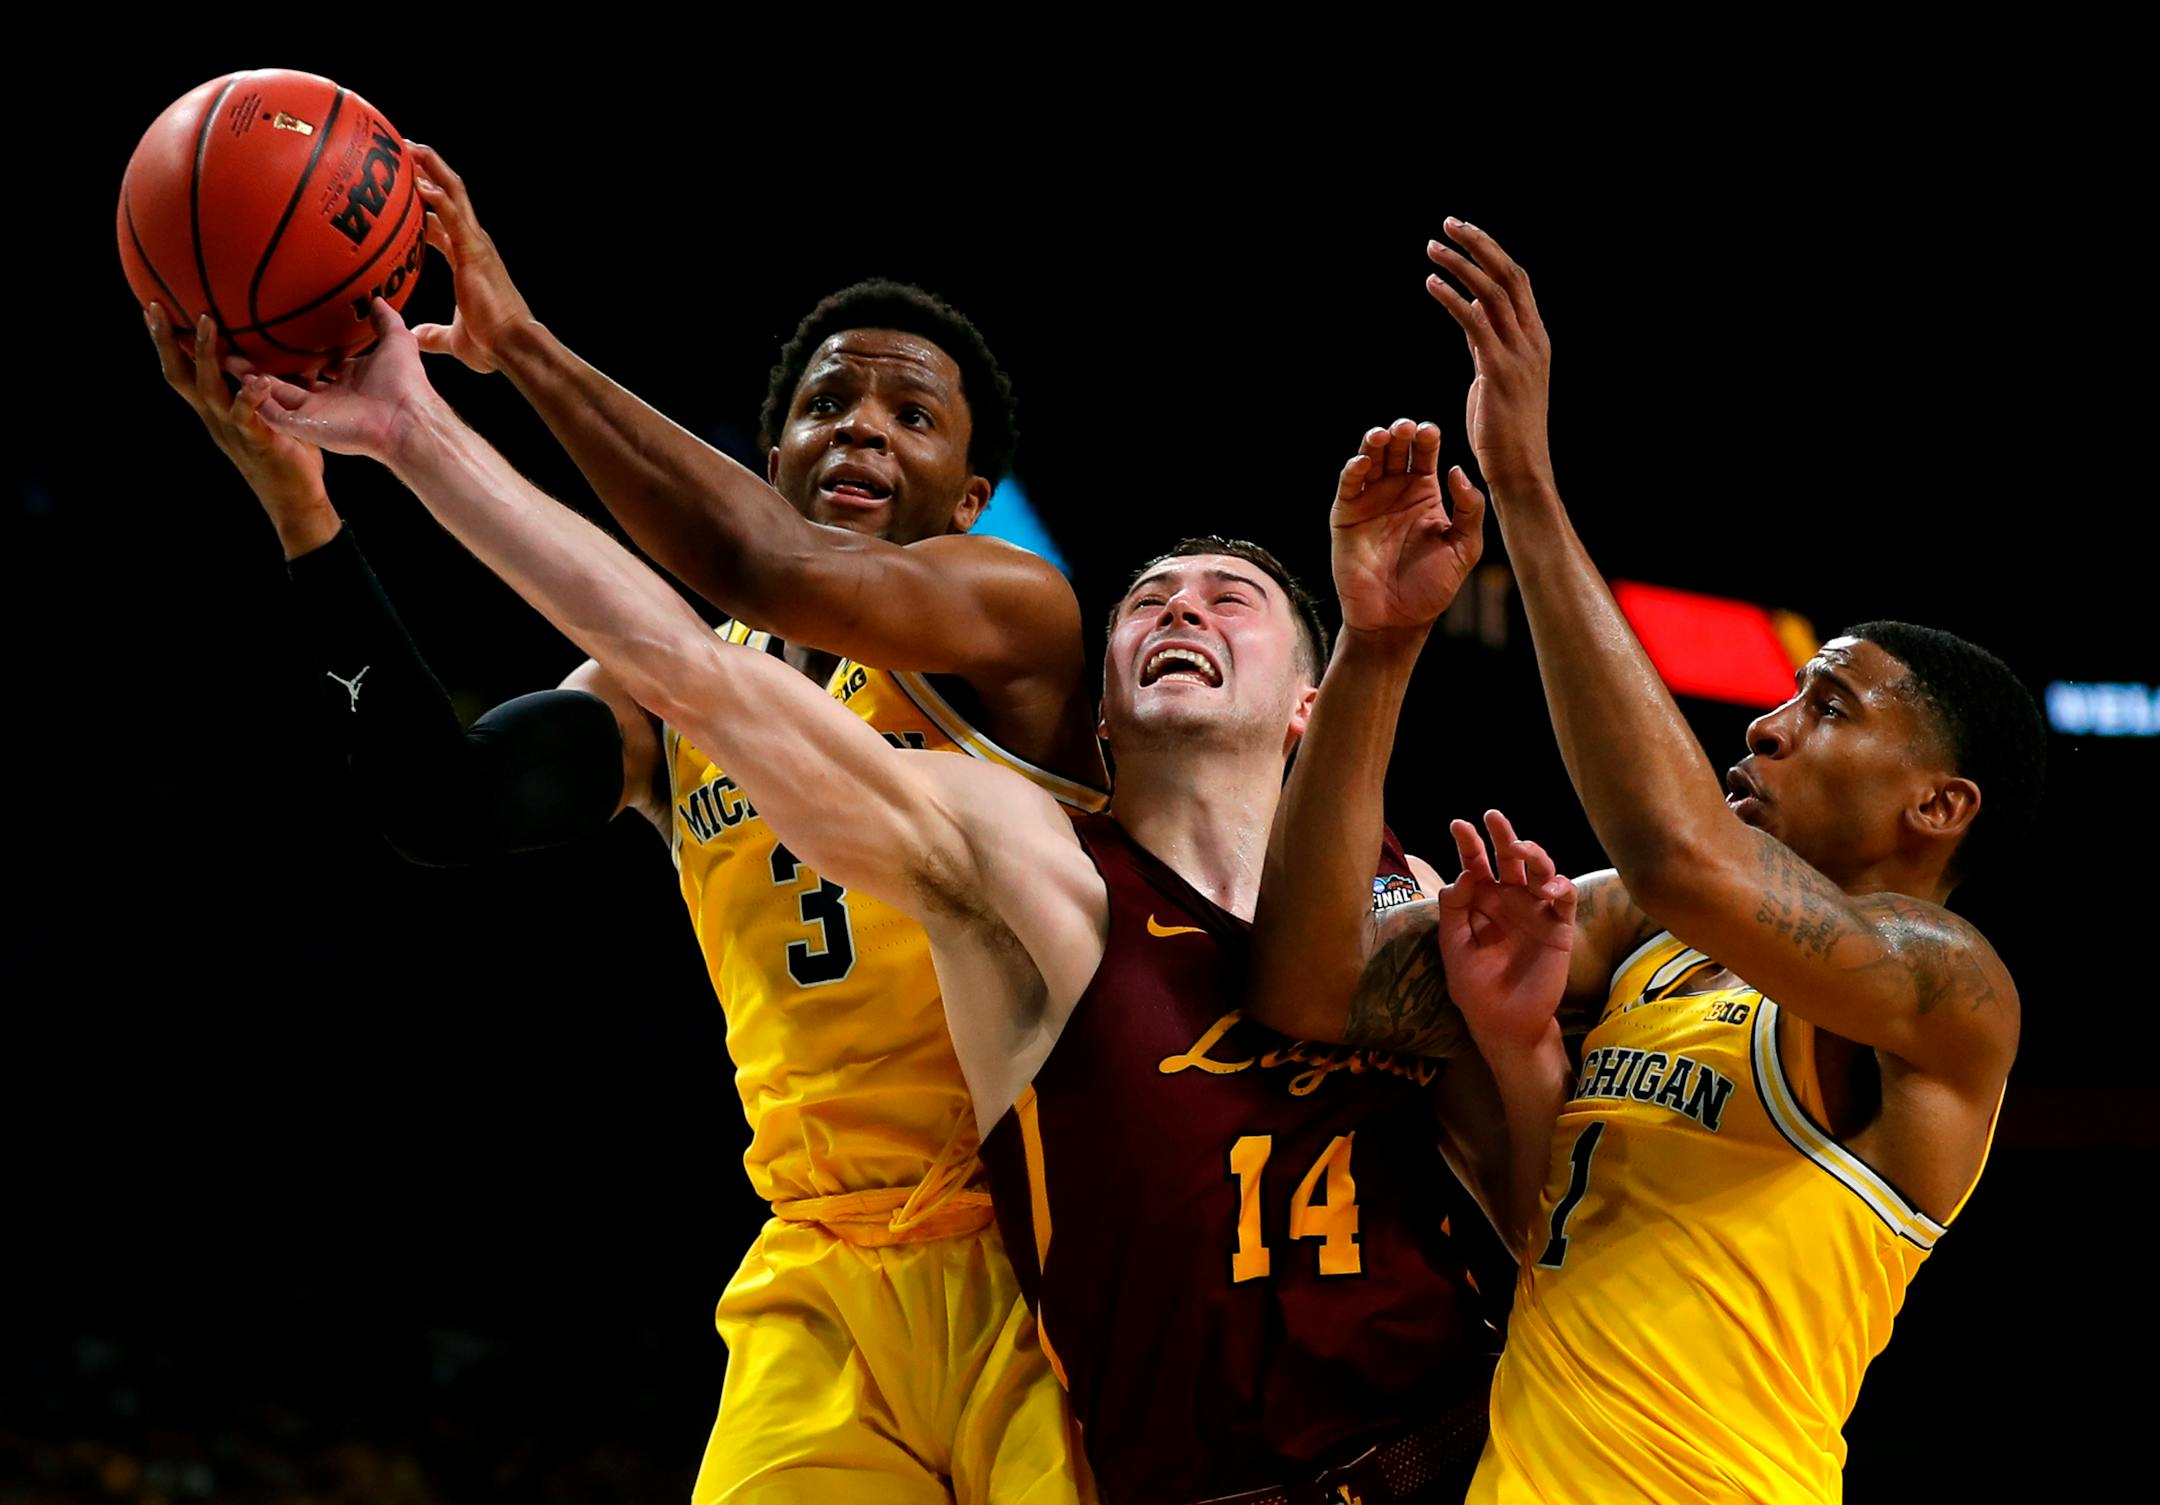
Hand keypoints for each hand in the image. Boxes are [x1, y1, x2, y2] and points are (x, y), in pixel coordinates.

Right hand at [147, 306, 339, 553]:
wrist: (296, 502)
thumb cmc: (289, 455)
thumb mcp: (276, 414)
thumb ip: (274, 387)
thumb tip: (288, 352)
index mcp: (216, 411)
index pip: (183, 371)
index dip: (167, 343)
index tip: (154, 310)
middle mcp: (215, 419)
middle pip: (180, 375)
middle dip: (165, 340)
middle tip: (156, 307)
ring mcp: (232, 431)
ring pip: (208, 389)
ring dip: (204, 355)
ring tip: (205, 323)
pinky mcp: (256, 443)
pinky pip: (246, 418)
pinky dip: (248, 398)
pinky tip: (254, 380)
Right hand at [243, 300, 443, 462]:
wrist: (404, 417)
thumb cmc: (405, 383)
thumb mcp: (396, 341)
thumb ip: (385, 320)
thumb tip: (377, 298)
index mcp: (346, 381)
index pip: (313, 366)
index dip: (295, 353)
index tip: (274, 336)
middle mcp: (328, 397)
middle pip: (286, 380)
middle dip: (261, 365)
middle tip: (237, 344)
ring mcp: (314, 413)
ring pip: (270, 395)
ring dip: (246, 378)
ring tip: (221, 357)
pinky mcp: (304, 426)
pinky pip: (269, 413)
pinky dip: (252, 398)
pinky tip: (235, 377)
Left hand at [406, 142, 534, 373]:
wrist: (512, 346)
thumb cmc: (491, 344)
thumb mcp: (454, 338)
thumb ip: (433, 333)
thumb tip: (414, 336)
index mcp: (468, 258)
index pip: (440, 222)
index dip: (421, 204)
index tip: (400, 190)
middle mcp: (474, 244)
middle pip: (449, 194)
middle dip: (426, 169)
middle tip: (401, 148)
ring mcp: (476, 244)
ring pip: (454, 193)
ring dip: (432, 168)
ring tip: (409, 146)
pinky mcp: (475, 251)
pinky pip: (455, 217)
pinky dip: (438, 198)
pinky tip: (420, 183)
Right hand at [1330, 418, 1486, 633]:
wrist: (1396, 621)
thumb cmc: (1433, 588)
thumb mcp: (1465, 549)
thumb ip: (1469, 511)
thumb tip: (1458, 470)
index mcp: (1425, 493)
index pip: (1426, 454)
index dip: (1427, 437)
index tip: (1430, 432)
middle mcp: (1396, 491)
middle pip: (1396, 449)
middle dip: (1400, 433)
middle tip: (1406, 428)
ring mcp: (1369, 502)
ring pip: (1370, 460)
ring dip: (1374, 443)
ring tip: (1383, 435)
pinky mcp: (1346, 516)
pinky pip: (1348, 486)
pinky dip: (1353, 469)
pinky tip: (1363, 461)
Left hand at [1425, 221, 1553, 493]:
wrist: (1521, 469)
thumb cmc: (1506, 431)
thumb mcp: (1498, 377)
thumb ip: (1487, 344)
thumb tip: (1471, 316)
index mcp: (1536, 338)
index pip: (1518, 281)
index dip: (1492, 252)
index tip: (1465, 233)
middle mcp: (1532, 339)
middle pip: (1509, 275)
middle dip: (1479, 244)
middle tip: (1449, 223)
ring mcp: (1519, 354)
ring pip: (1492, 292)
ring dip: (1461, 265)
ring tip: (1433, 248)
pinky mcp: (1498, 370)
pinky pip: (1474, 323)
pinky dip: (1453, 298)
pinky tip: (1431, 284)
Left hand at [1437, 810, 1576, 1054]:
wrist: (1504, 1021)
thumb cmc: (1474, 985)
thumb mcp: (1454, 946)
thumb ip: (1454, 910)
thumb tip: (1464, 875)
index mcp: (1481, 901)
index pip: (1475, 864)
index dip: (1468, 843)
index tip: (1458, 824)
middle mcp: (1510, 899)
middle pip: (1508, 859)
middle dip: (1502, 835)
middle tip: (1493, 816)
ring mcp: (1535, 910)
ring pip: (1540, 870)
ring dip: (1533, 854)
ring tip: (1519, 848)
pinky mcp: (1558, 926)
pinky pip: (1565, 898)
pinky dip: (1561, 886)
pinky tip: (1549, 888)